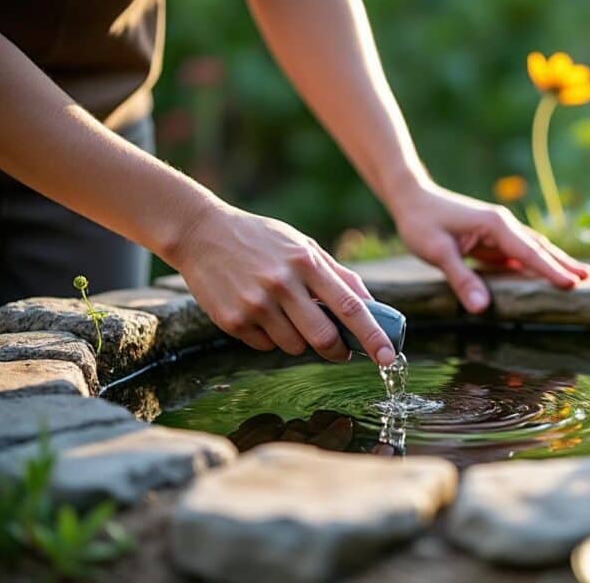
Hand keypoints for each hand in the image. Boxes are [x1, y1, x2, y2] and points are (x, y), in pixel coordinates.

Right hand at [165, 205, 395, 364]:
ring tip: (286, 316)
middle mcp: (282, 283)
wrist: (201, 233)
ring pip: (294, 347)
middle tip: (340, 351)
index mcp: (306, 262)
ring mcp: (255, 304)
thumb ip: (338, 275)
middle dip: (338, 351)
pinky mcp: (232, 320)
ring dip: (300, 342)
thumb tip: (372, 305)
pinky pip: (265, 346)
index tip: (388, 357)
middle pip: (324, 337)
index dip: (372, 336)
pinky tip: (259, 313)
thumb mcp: (303, 246)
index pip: (350, 307)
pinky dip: (270, 338)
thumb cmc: (262, 240)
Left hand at [391, 184, 589, 312]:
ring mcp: (498, 231)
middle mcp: (503, 225)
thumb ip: (461, 279)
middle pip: (539, 247)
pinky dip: (534, 264)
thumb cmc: (421, 222)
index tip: (572, 284)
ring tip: (577, 276)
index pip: (529, 252)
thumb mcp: (437, 252)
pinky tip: (543, 275)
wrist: (410, 197)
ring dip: (554, 262)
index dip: (551, 270)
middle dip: (563, 263)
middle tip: (588, 279)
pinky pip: (518, 254)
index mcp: (496, 225)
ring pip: (532, 249)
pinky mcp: (491, 238)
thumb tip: (482, 308)